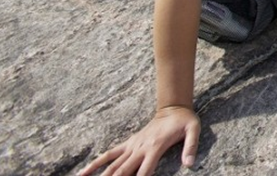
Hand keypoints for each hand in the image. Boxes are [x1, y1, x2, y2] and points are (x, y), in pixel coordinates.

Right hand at [79, 106, 199, 175]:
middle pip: (123, 171)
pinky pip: (109, 154)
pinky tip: (83, 173)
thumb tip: (189, 164)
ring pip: (112, 165)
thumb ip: (191, 147)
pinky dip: (96, 164)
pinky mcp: (128, 143)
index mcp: (155, 148)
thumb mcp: (194, 130)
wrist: (173, 108)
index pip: (144, 172)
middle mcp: (140, 148)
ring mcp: (132, 146)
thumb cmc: (184, 121)